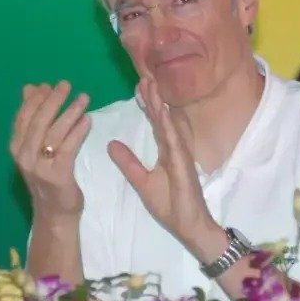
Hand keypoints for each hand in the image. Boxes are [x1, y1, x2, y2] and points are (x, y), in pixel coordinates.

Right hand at [10, 81, 90, 219]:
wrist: (55, 212)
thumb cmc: (49, 177)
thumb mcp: (37, 148)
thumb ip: (34, 120)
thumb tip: (30, 89)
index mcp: (16, 147)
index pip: (23, 117)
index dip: (35, 99)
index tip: (47, 85)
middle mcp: (24, 155)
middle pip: (38, 122)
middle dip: (52, 101)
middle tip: (66, 85)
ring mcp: (39, 166)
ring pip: (53, 133)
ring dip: (69, 112)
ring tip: (83, 98)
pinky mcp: (57, 175)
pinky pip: (68, 148)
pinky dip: (77, 132)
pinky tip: (88, 120)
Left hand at [107, 77, 215, 247]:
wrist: (188, 225)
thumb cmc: (170, 205)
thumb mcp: (142, 182)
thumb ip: (129, 163)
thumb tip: (111, 144)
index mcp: (166, 151)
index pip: (156, 123)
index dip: (148, 105)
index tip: (140, 86)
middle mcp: (175, 148)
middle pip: (163, 118)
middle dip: (154, 97)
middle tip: (145, 75)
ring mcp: (181, 155)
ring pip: (169, 124)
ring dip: (161, 104)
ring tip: (153, 84)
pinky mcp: (184, 164)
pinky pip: (175, 141)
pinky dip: (169, 125)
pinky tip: (162, 111)